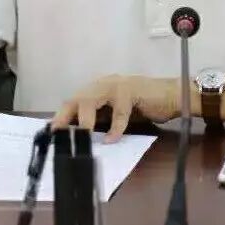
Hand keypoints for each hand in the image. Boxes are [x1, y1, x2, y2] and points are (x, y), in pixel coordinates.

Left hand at [51, 75, 179, 142]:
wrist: (172, 95)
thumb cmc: (144, 105)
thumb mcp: (116, 114)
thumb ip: (100, 120)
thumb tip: (79, 136)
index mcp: (98, 89)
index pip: (75, 102)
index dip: (62, 117)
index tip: (51, 134)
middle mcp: (104, 84)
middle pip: (78, 98)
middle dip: (66, 116)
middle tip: (58, 134)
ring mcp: (117, 85)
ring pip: (92, 99)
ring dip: (85, 119)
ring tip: (82, 136)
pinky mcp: (131, 91)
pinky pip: (119, 111)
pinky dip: (115, 127)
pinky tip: (111, 140)